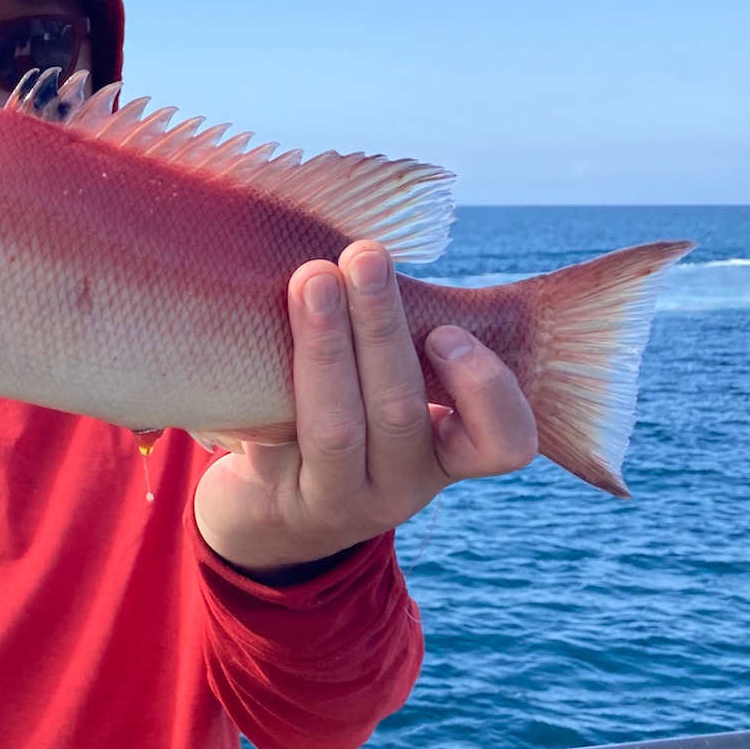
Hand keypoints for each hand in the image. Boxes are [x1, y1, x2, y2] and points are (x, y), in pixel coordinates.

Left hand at [193, 240, 537, 572]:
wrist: (268, 515)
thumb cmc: (344, 420)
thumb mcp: (386, 390)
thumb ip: (405, 335)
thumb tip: (389, 233)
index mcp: (445, 455)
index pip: (505, 442)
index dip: (487, 390)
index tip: (446, 332)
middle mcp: (400, 486)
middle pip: (400, 411)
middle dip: (382, 327)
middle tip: (364, 256)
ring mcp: (338, 501)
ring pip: (335, 427)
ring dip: (324, 345)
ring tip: (310, 278)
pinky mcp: (277, 500)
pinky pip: (270, 436)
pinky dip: (262, 379)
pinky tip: (244, 330)